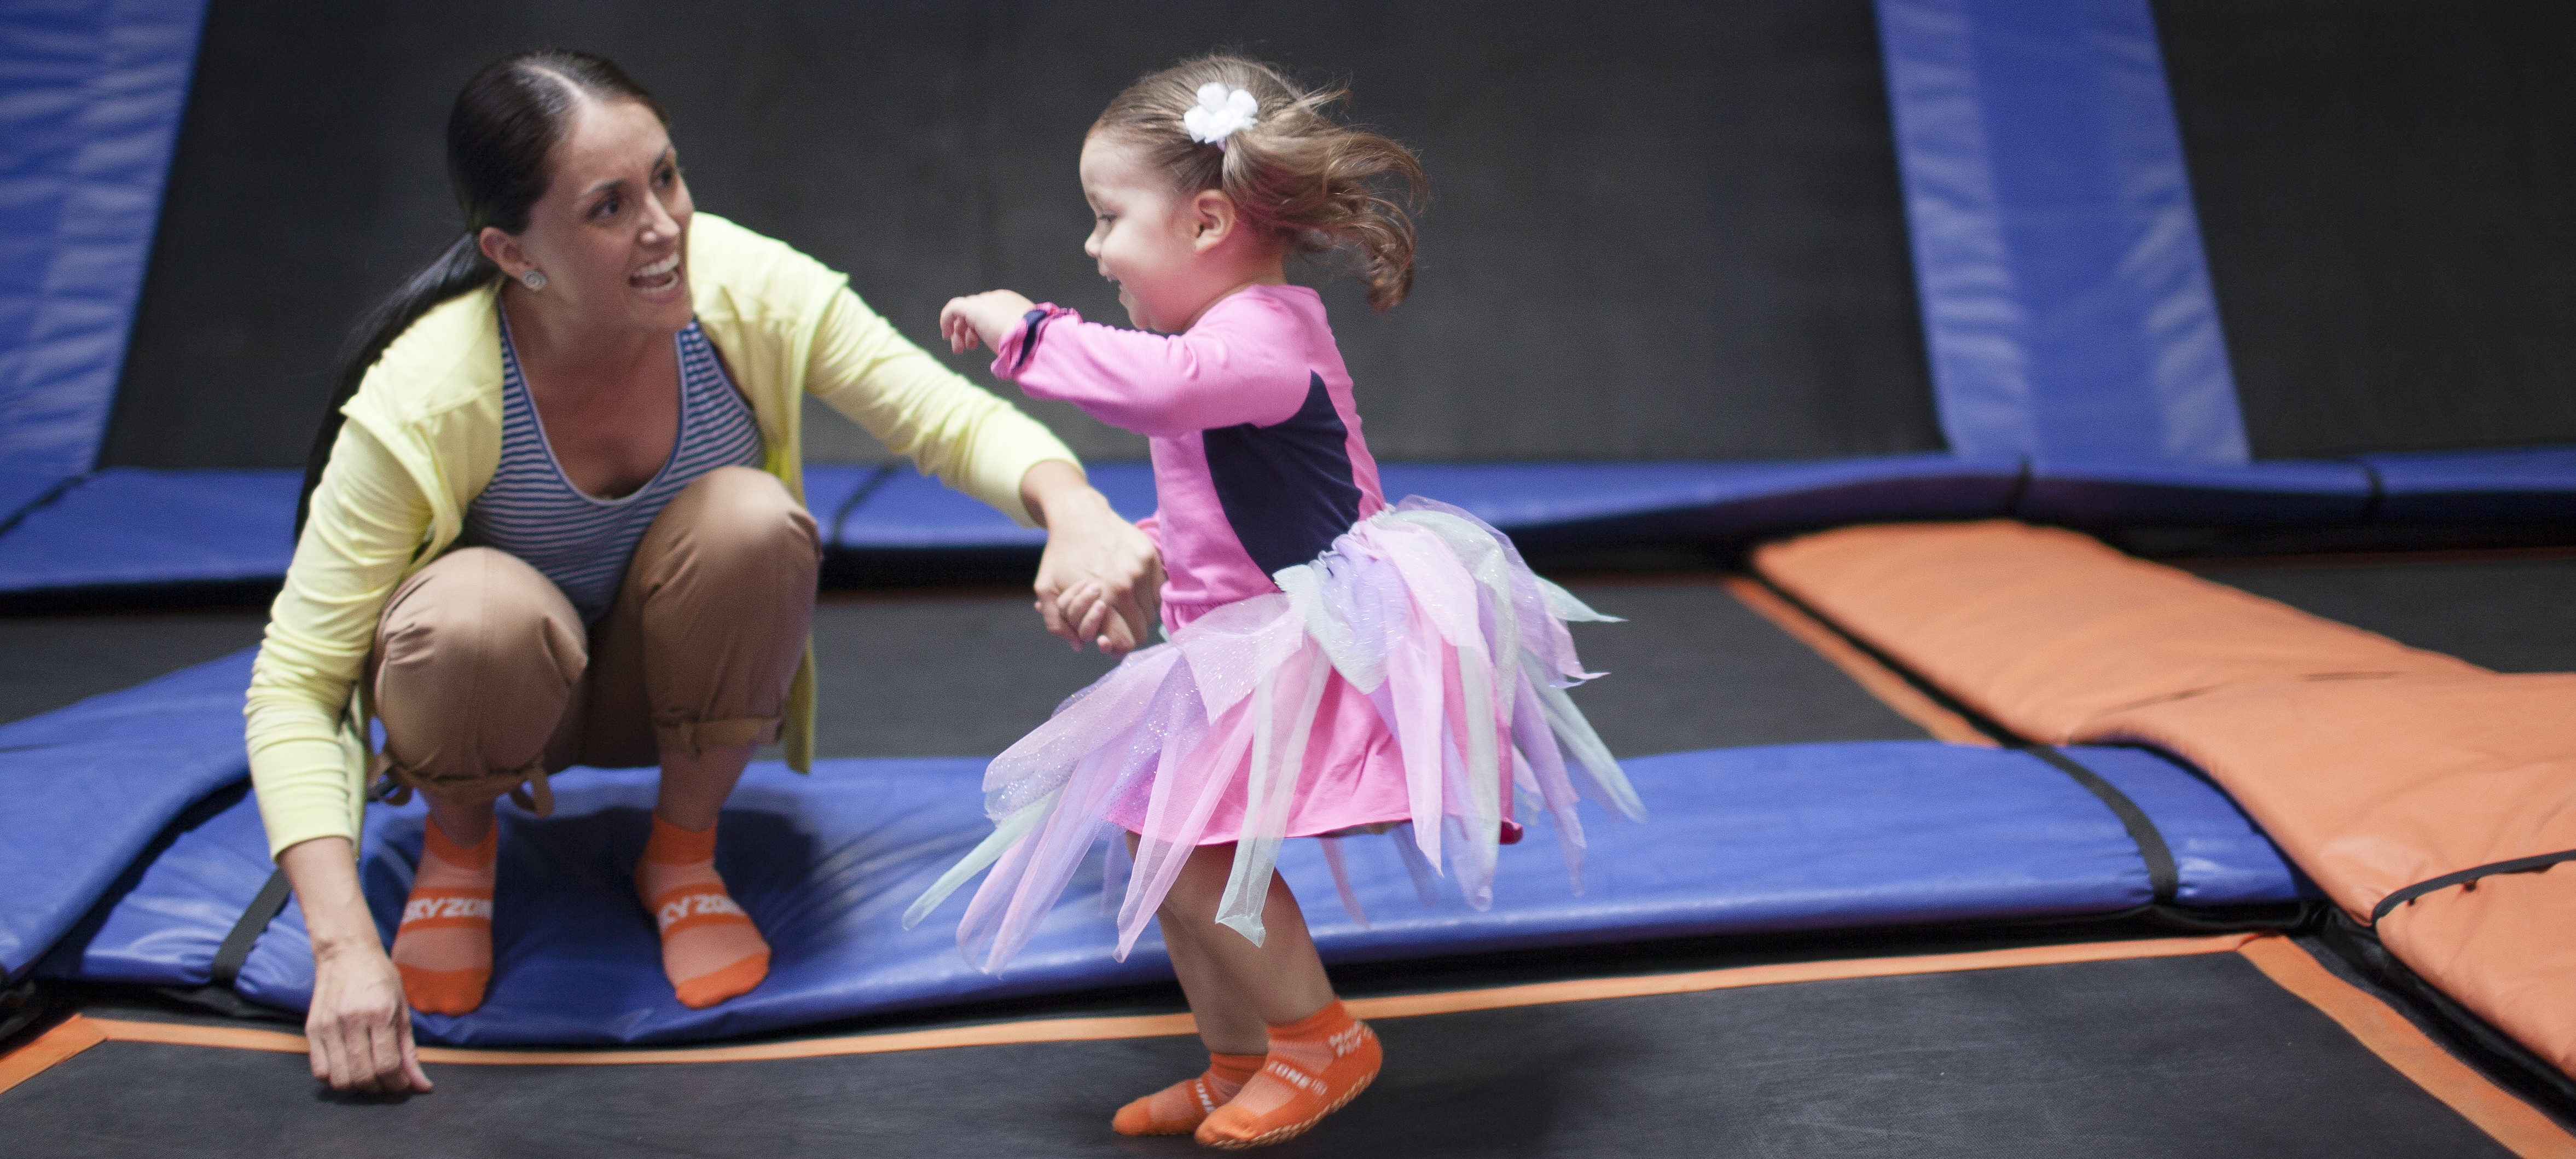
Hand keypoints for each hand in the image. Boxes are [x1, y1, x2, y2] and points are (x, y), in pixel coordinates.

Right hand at [279, 836, 432, 1094]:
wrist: (346, 953)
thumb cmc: (380, 978)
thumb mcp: (403, 1009)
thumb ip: (410, 1050)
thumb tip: (422, 1086)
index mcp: (379, 1012)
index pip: (387, 1065)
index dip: (397, 1084)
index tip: (402, 1084)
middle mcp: (351, 1020)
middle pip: (362, 1076)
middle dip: (379, 1088)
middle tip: (387, 1083)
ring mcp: (328, 1026)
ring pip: (339, 1079)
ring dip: (357, 1087)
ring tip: (369, 1077)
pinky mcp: (311, 1030)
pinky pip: (320, 1071)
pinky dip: (335, 1078)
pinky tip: (349, 1068)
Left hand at [939, 290, 1036, 355]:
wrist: (1032, 337)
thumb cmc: (1031, 344)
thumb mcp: (1021, 342)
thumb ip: (1011, 345)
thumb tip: (1005, 365)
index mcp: (1011, 305)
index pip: (989, 311)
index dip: (979, 328)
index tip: (975, 345)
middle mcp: (997, 299)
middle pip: (975, 311)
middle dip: (968, 330)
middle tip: (965, 348)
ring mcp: (985, 302)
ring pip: (964, 312)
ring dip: (959, 330)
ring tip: (958, 349)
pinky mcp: (973, 308)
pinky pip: (954, 308)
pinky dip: (946, 320)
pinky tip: (946, 334)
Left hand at [1022, 462, 1161, 655]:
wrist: (1079, 515)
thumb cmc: (1060, 554)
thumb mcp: (1045, 588)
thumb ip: (1056, 623)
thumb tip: (1078, 647)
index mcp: (1104, 598)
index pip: (1125, 641)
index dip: (1117, 647)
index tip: (1106, 640)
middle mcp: (1127, 586)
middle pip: (1141, 630)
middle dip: (1127, 632)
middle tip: (1115, 623)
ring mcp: (1142, 570)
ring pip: (1152, 611)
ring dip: (1138, 613)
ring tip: (1120, 602)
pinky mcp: (1151, 556)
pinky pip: (1158, 590)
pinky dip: (1148, 596)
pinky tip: (1131, 587)